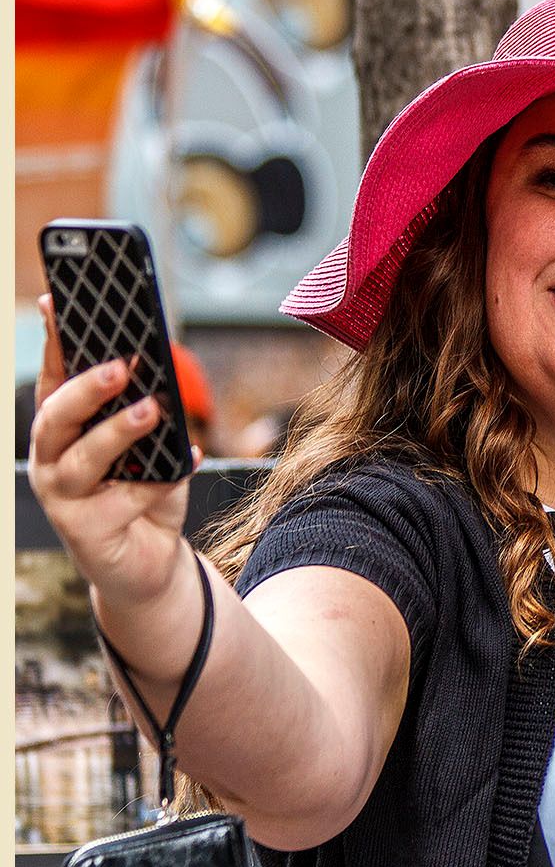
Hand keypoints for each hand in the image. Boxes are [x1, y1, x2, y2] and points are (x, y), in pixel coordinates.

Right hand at [27, 295, 199, 607]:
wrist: (150, 564)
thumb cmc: (145, 495)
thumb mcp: (150, 449)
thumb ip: (146, 416)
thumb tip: (156, 379)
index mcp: (63, 432)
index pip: (54, 380)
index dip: (55, 342)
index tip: (59, 302)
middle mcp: (51, 461)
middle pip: (55, 417)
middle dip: (85, 388)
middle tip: (120, 365)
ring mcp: (63, 499)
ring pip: (82, 458)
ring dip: (117, 431)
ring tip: (151, 409)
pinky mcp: (87, 533)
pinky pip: (126, 499)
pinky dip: (160, 481)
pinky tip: (190, 460)